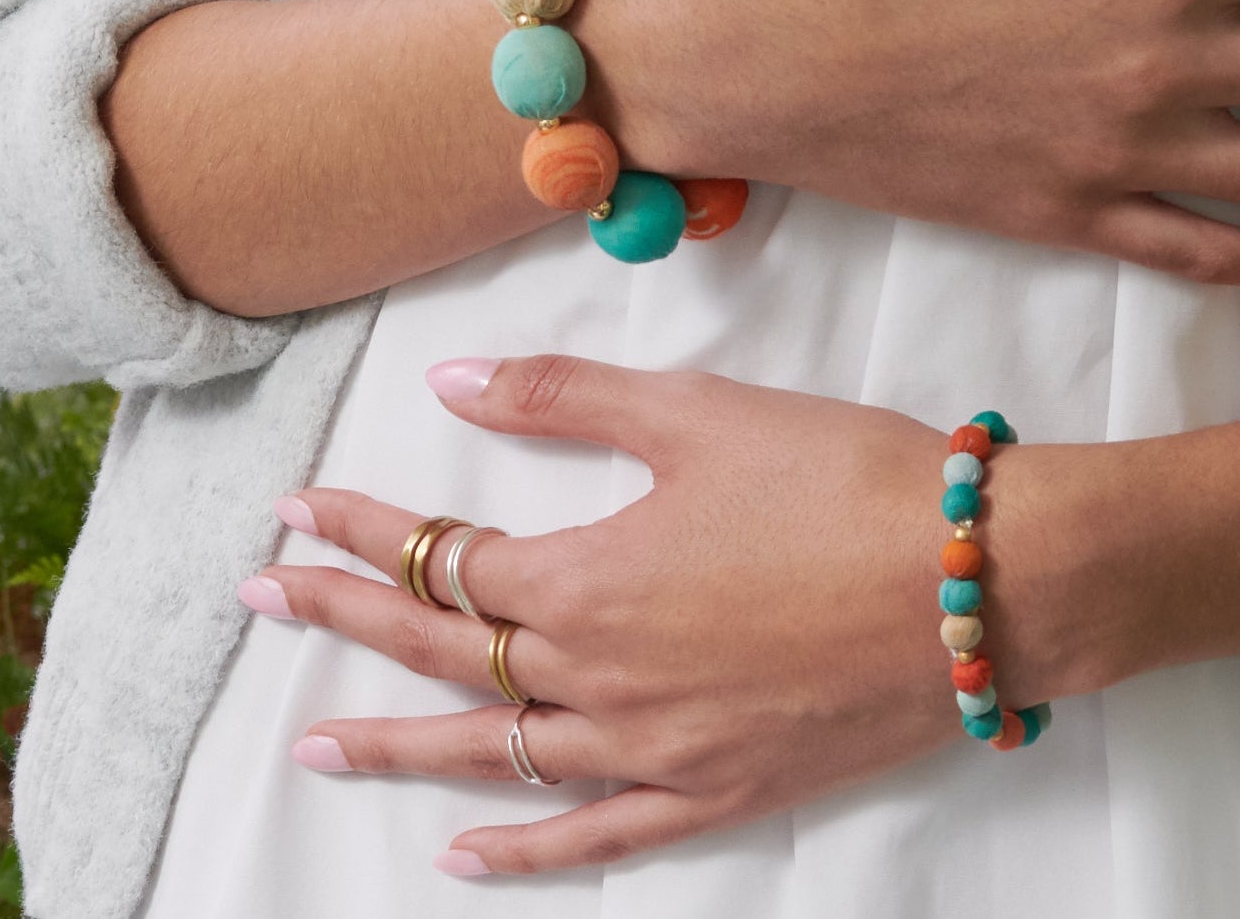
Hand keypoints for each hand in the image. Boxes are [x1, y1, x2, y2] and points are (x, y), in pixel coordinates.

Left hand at [254, 354, 1037, 876]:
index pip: (441, 559)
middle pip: (444, 656)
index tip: (296, 509)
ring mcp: (654, 752)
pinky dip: (520, 856)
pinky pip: (593, 839)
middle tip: (261, 600)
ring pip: (496, 757)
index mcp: (588, 580)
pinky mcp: (716, 794)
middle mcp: (601, 681)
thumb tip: (451, 384)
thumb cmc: (844, 479)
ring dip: (397, 743)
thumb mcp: (697, 411)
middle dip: (343, 621)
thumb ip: (562, 396)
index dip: (362, 529)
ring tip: (316, 739)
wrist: (978, 580)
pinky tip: (462, 855)